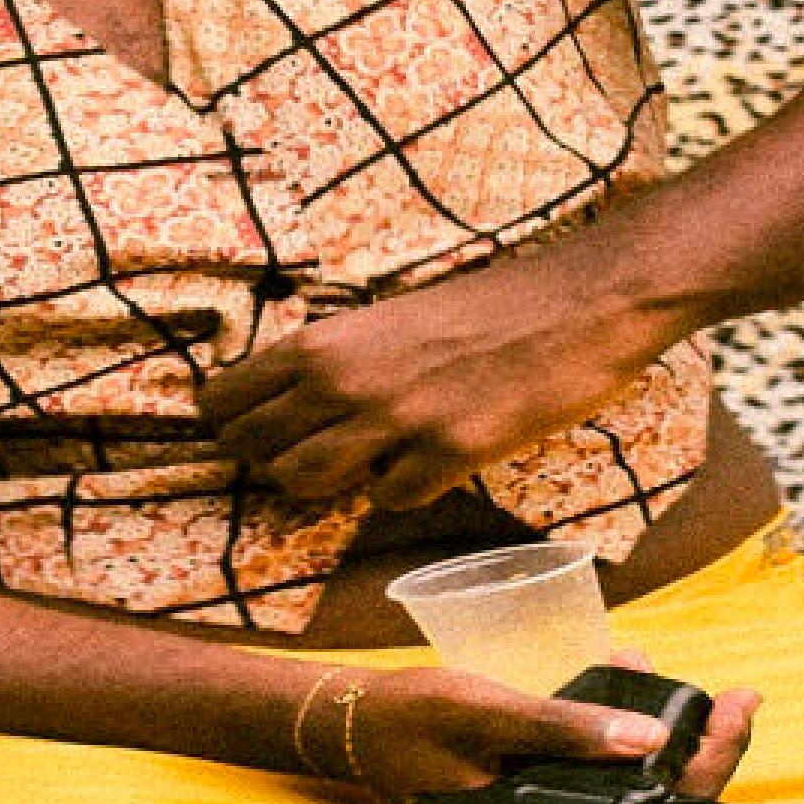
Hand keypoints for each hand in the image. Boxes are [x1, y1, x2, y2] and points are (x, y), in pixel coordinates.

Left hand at [201, 246, 673, 508]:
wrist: (577, 304)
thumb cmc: (486, 303)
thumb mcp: (389, 316)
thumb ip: (336, 357)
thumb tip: (288, 404)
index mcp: (325, 339)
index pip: (225, 400)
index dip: (229, 423)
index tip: (249, 430)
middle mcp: (346, 381)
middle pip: (254, 450)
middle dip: (269, 459)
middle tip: (304, 454)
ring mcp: (395, 421)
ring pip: (306, 481)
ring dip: (326, 482)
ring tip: (361, 462)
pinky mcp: (448, 455)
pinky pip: (388, 500)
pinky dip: (400, 489)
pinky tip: (427, 464)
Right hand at [321, 668, 759, 803]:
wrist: (351, 726)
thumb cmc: (410, 719)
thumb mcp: (485, 712)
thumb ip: (562, 729)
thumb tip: (649, 742)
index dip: (710, 764)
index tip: (742, 707)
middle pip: (655, 802)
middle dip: (703, 746)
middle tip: (739, 697)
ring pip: (630, 783)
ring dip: (662, 733)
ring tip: (675, 679)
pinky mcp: (540, 789)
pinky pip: (599, 767)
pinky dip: (619, 729)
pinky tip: (622, 676)